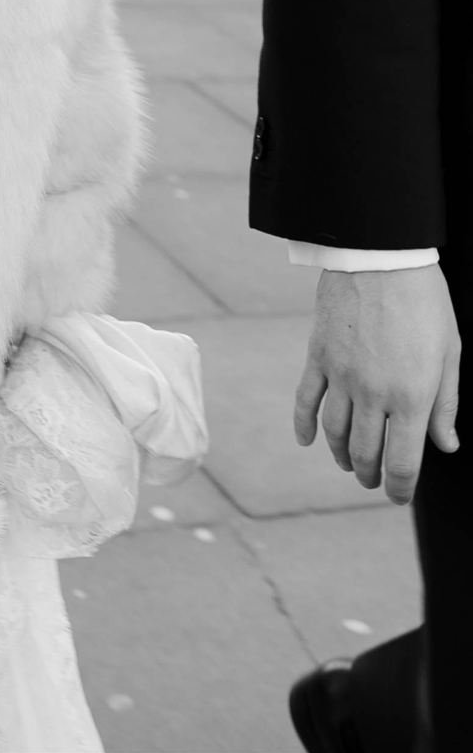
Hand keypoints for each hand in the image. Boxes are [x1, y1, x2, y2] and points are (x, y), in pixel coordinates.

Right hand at [294, 265, 460, 504]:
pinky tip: (308, 441)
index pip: (403, 463)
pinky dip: (304, 426)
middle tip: (374, 481)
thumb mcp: (449, 352)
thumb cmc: (424, 301)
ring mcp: (341, 375)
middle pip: (365, 454)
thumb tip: (446, 445)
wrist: (380, 255)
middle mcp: (373, 393)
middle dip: (371, 476)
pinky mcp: (318, 356)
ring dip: (341, 456)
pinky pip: (306, 400)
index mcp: (412, 396)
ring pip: (335, 433)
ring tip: (349, 464)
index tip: (400, 497)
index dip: (401, 489)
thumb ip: (445, 404)